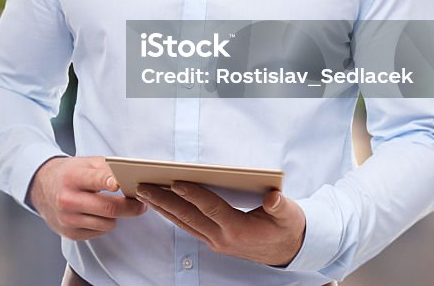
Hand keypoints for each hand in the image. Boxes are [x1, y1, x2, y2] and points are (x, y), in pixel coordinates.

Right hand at [28, 156, 147, 239]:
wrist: (41, 187)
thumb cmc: (68, 173)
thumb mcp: (84, 163)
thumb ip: (106, 168)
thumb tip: (130, 176)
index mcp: (72, 178)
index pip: (96, 180)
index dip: (112, 182)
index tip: (123, 184)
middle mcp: (68, 199)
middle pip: (109, 208)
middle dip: (130, 207)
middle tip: (140, 203)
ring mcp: (68, 219)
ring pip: (108, 223)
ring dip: (115, 216)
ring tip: (113, 206)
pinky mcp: (70, 233)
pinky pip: (99, 232)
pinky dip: (103, 223)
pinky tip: (97, 214)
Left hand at [136, 183, 304, 266]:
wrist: (287, 251)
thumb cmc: (286, 227)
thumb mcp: (289, 215)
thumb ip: (281, 207)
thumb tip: (273, 197)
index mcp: (240, 230)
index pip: (211, 209)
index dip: (194, 195)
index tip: (175, 182)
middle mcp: (222, 238)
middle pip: (189, 216)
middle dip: (165, 201)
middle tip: (144, 186)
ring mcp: (215, 241)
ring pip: (183, 223)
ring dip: (162, 208)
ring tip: (143, 192)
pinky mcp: (212, 240)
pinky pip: (187, 226)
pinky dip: (172, 214)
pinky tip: (159, 203)